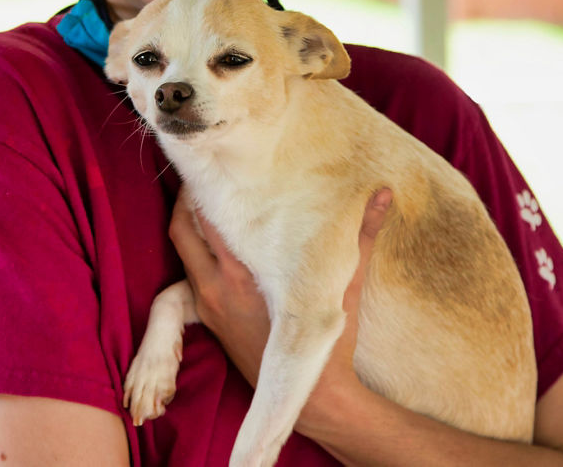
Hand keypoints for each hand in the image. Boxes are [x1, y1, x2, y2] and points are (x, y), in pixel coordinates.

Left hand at [168, 189, 393, 407]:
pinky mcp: (209, 320)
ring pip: (183, 252)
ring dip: (189, 224)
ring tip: (205, 197)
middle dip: (186, 199)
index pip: (205, 217)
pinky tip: (215, 239)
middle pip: (181, 230)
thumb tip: (381, 194)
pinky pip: (190, 275)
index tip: (216, 162)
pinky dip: (196, 252)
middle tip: (203, 173)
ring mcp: (208, 306)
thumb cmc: (329, 343)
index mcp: (241, 274)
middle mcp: (216, 288)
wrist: (312, 399)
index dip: (204, 186)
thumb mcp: (345, 285)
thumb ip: (360, 236)